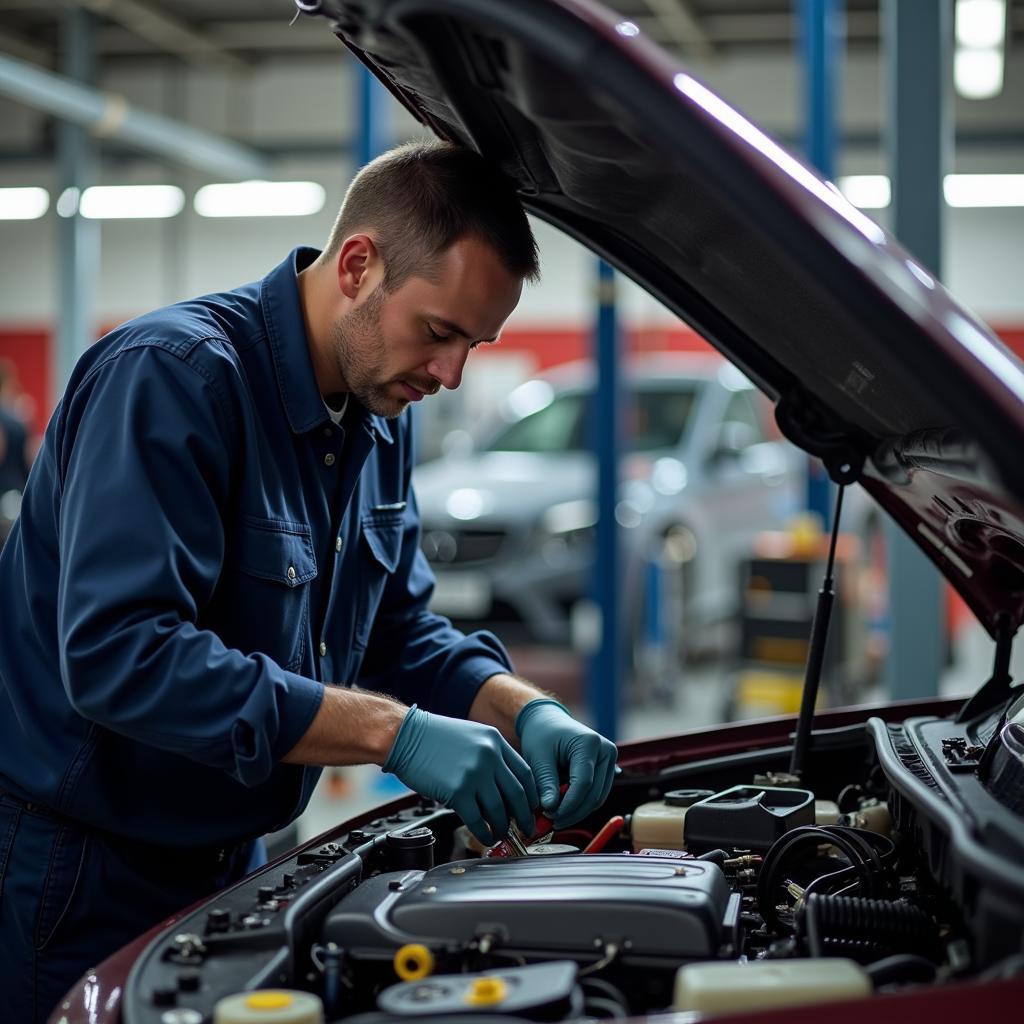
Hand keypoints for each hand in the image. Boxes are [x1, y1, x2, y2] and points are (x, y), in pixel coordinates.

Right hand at [383, 705, 537, 845]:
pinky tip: (486, 837)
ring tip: (502, 834)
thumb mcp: (472, 735)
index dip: (532, 795)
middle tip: (526, 828)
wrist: (405, 736)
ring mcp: (474, 774)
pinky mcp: (457, 791)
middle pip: (517, 794)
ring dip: (504, 827)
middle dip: (524, 816)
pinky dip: (485, 833)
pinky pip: (478, 820)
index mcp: (495, 741)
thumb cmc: (434, 737)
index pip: (525, 773)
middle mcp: (489, 756)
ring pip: (499, 810)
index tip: (533, 808)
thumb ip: (491, 756)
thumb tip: (504, 789)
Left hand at [516, 699, 616, 826]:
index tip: (550, 817)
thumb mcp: (538, 757)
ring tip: (554, 817)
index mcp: (589, 743)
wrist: (548, 721)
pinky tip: (562, 809)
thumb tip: (550, 810)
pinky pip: (596, 794)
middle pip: (594, 794)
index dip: (568, 805)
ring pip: (598, 798)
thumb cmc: (541, 735)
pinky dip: (580, 804)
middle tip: (551, 823)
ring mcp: (609, 760)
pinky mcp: (606, 769)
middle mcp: (606, 750)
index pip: (584, 783)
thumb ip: (546, 783)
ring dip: (577, 812)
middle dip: (573, 812)